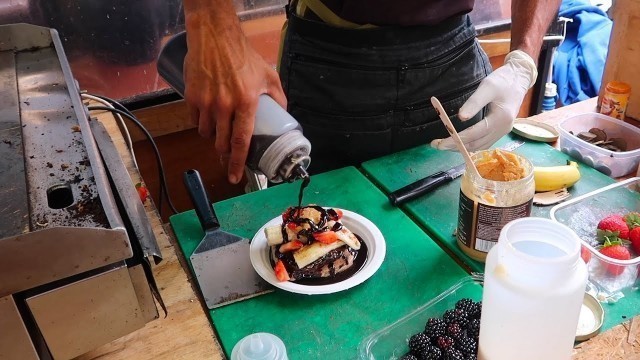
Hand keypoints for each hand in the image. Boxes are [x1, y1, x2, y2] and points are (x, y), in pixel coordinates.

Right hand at [183, 4, 285, 183]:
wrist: (215, 37)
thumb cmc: (243, 55)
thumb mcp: (269, 75)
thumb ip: (278, 97)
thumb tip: (283, 115)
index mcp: (246, 103)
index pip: (241, 141)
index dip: (237, 162)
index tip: (234, 176)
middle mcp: (225, 105)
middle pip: (221, 143)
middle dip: (224, 153)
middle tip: (227, 156)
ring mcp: (206, 102)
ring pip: (206, 133)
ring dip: (213, 135)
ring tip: (220, 126)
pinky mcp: (192, 97)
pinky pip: (195, 120)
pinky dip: (202, 121)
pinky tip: (208, 112)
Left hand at [431, 50, 537, 150]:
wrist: (519, 79)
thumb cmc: (503, 81)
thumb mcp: (487, 87)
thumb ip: (474, 103)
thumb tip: (460, 118)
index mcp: (500, 119)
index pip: (474, 135)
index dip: (456, 140)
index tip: (440, 143)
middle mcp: (502, 129)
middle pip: (476, 144)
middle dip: (456, 146)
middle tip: (437, 145)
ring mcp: (503, 131)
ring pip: (480, 146)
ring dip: (462, 147)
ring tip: (445, 144)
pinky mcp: (501, 130)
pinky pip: (484, 142)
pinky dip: (471, 145)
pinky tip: (460, 142)